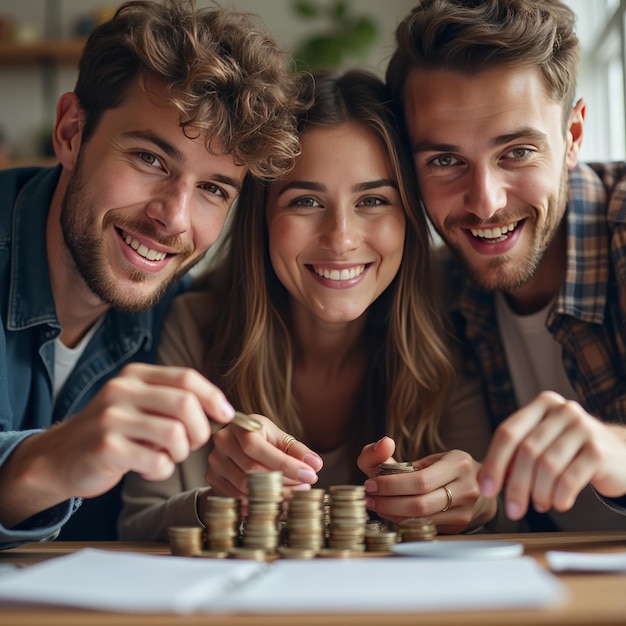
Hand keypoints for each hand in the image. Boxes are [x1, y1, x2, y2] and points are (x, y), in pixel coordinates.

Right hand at [0, 363, 233, 527]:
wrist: (58, 458)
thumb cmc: (112, 432)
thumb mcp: (138, 404)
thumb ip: (172, 400)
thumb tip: (221, 409)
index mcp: (135, 376)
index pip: (187, 377)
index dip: (213, 397)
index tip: (226, 415)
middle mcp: (122, 390)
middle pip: (186, 404)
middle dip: (201, 430)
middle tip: (193, 444)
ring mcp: (112, 418)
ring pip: (175, 433)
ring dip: (181, 452)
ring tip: (168, 456)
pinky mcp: (106, 447)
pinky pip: (157, 461)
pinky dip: (162, 470)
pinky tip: (149, 469)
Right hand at [205, 415, 322, 502]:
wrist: (236, 442)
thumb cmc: (262, 438)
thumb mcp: (280, 438)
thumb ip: (298, 451)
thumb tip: (315, 464)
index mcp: (241, 426)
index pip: (259, 448)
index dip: (286, 464)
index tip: (310, 475)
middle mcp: (223, 442)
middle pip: (252, 471)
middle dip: (283, 482)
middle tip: (305, 486)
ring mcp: (215, 461)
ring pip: (244, 488)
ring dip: (273, 495)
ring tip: (294, 493)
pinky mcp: (212, 478)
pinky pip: (236, 498)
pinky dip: (258, 503)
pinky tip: (275, 500)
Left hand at [359, 436, 496, 532]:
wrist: (471, 487)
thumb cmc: (437, 470)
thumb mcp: (420, 458)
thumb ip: (389, 452)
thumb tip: (384, 443)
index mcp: (459, 463)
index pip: (421, 480)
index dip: (392, 485)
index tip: (371, 484)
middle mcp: (468, 488)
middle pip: (420, 504)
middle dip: (388, 503)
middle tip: (370, 498)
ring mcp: (466, 511)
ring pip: (422, 519)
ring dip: (392, 514)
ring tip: (377, 505)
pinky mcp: (459, 527)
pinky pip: (425, 527)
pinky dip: (403, 521)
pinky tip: (392, 513)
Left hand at [478, 391, 625, 520]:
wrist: (621, 455)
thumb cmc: (572, 451)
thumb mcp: (544, 443)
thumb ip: (516, 454)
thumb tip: (487, 480)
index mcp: (542, 405)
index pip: (508, 432)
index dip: (494, 462)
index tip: (486, 488)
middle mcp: (562, 411)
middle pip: (526, 451)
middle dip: (515, 485)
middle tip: (512, 509)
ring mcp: (583, 428)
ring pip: (547, 466)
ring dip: (538, 493)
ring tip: (539, 504)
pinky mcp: (599, 450)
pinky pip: (569, 479)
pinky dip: (559, 497)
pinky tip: (558, 503)